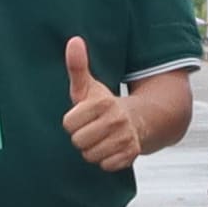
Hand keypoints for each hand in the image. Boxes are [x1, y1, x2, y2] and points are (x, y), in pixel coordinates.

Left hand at [58, 40, 145, 171]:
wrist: (139, 119)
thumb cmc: (104, 104)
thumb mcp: (89, 86)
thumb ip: (77, 66)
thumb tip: (73, 40)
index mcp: (103, 103)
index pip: (69, 124)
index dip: (72, 122)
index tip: (82, 117)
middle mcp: (116, 120)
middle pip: (78, 141)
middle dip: (82, 137)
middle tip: (92, 129)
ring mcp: (125, 138)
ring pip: (91, 155)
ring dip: (93, 150)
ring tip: (101, 138)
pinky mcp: (131, 154)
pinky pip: (106, 165)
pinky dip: (106, 160)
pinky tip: (111, 148)